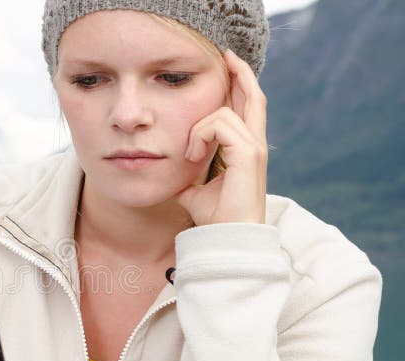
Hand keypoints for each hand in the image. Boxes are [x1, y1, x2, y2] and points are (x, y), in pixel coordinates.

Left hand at [174, 49, 267, 225]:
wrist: (226, 237)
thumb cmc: (214, 218)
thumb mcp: (193, 191)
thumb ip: (187, 177)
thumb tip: (172, 176)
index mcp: (245, 149)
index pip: (246, 108)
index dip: (239, 86)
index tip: (225, 70)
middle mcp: (254, 144)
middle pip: (254, 97)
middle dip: (240, 73)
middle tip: (226, 56)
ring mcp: (254, 147)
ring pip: (224, 111)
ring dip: (197, 128)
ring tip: (189, 153)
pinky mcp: (249, 154)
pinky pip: (220, 125)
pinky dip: (200, 136)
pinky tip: (191, 155)